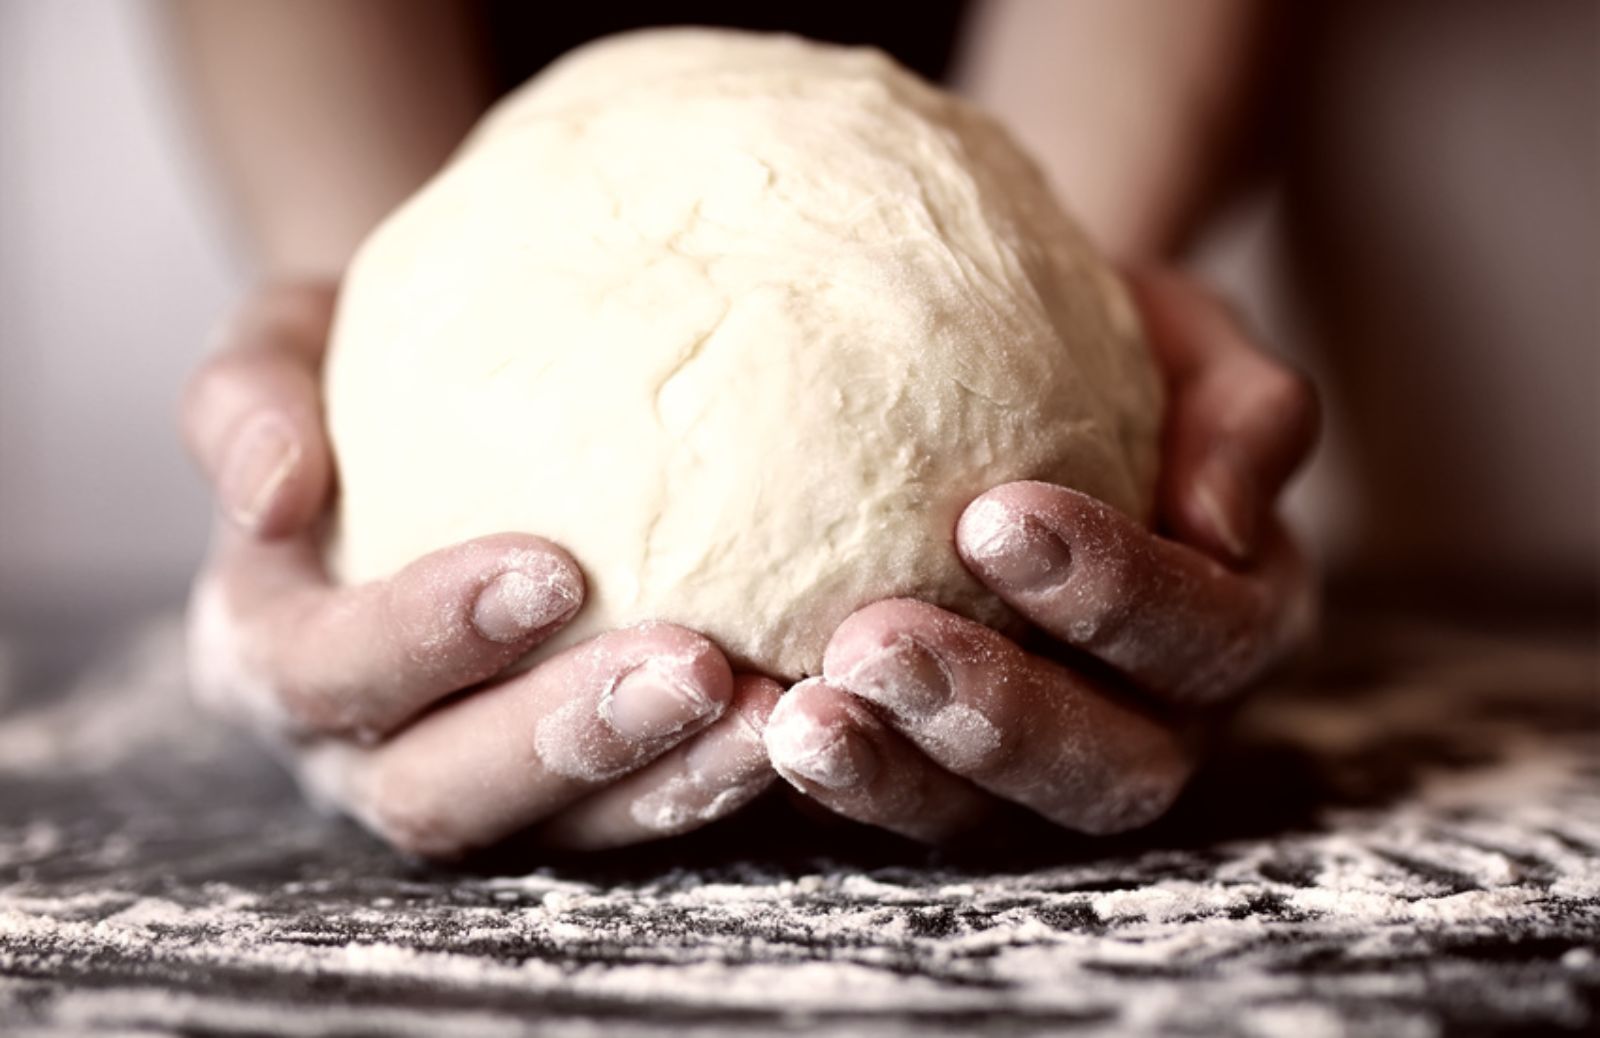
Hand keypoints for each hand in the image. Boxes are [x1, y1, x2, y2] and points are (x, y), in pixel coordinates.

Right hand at [182, 282, 779, 856]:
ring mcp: (467, 781)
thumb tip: (275, 484)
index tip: (554, 567)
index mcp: (268, 647)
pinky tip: (795, 717)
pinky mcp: (566, 794)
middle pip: (436, 790)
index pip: (325, 670)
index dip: (425, 637)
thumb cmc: (353, 367)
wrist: (434, 406)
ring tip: (773, 715)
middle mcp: (355, 744)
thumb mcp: (281, 344)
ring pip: (553, 830)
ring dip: (664, 780)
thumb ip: (248, 396)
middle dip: (563, 737)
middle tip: (692, 663)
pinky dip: (712, 777)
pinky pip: (634, 814)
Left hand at [763, 270, 1319, 841]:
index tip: (992, 514)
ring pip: (992, 816)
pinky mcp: (942, 780)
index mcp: (1238, 619)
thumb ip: (1241, 414)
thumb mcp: (1191, 342)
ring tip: (798, 718)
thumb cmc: (1113, 347)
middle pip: (1113, 769)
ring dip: (896, 773)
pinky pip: (892, 804)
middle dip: (999, 716)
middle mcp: (1158, 719)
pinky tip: (752, 721)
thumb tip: (1222, 521)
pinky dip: (831, 778)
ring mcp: (1044, 769)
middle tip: (876, 641)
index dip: (1118, 593)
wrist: (1014, 371)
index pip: (1210, 634)